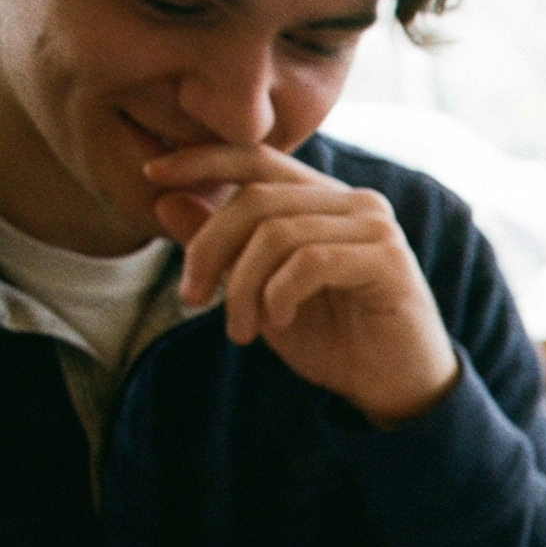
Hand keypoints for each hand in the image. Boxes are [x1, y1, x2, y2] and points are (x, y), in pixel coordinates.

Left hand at [144, 144, 459, 427]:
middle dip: (209, 249)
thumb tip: (165, 199)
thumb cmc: (334, 340)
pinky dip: (279, 294)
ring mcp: (375, 227)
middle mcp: (355, 202)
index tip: (152, 176)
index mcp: (325, 200)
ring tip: (241, 329)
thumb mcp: (259, 293)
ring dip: (242, 286)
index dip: (202, 159)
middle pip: (255, 198)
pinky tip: (278, 322)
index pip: (257, 158)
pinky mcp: (389, 259)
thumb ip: (222, 248)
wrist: (393, 388)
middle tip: (192, 299)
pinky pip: (310, 260)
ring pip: (277, 232)